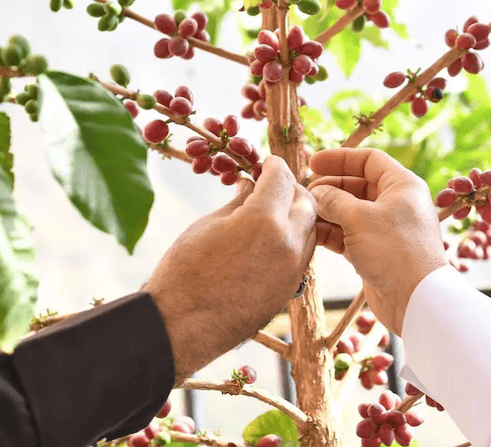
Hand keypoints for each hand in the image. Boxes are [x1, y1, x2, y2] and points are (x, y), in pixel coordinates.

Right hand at [145, 157, 316, 382]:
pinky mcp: (289, 290)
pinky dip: (294, 240)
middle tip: (272, 184)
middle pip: (305, 202)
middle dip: (290, 188)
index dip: (273, 166)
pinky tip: (272, 239)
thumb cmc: (184, 271)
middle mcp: (287, 244)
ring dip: (296, 215)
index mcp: (263, 220)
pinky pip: (302, 255)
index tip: (267, 163)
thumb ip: (239, 203)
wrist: (181, 326)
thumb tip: (251, 186)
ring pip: (310, 230)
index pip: (281, 179)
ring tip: (272, 211)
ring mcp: (292, 270)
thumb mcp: (208, 225)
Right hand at [307, 148, 447, 335]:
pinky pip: (348, 235)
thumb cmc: (395, 251)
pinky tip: (310, 233)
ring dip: (326, 211)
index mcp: (402, 185)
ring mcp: (385, 229)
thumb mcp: (359, 218)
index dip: (340, 158)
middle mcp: (396, 204)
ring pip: (350, 212)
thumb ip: (333, 200)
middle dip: (329, 187)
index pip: (369, 160)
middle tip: (305, 192)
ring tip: (303, 213)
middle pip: (357, 185)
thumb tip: (316, 193)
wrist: (415, 299)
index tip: (313, 162)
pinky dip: (330, 232)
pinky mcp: (375, 252)